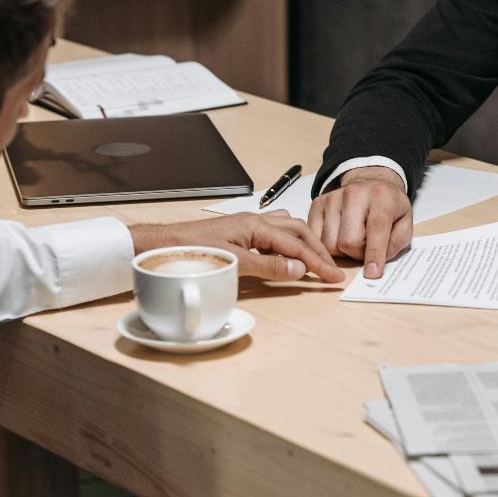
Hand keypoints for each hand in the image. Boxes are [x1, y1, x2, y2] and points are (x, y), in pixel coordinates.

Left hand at [130, 212, 344, 282]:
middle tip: (332, 269)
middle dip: (317, 249)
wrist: (164, 245)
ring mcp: (246, 225)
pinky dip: (288, 243)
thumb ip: (268, 266)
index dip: (317, 262)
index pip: (296, 244)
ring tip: (316, 259)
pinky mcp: (239, 233)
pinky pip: (273, 233)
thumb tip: (298, 269)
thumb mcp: (234, 263)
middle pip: (297, 230)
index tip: (334, 276)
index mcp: (255, 225)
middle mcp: (254, 220)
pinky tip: (287, 254)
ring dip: (304, 243)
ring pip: (286, 228)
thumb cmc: (192, 251)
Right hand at [306, 166, 411, 279]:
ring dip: (342, 250)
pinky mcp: (318, 203)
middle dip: (357, 254)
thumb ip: (395, 243)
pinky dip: (326, 245)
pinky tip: (337, 237)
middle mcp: (354, 194)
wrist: (370, 181)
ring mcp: (333, 197)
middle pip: (347, 241)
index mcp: (381, 197)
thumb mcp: (405, 222)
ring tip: (352, 240)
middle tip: (365, 248)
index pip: (375, 230)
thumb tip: (376, 263)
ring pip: (329, 243)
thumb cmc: (388, 206)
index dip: (374, 255)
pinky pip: (315, 236)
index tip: (372, 273)